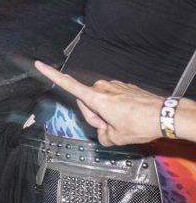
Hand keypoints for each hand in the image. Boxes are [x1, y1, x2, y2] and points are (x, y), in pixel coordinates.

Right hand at [33, 61, 163, 145]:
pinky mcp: (124, 87)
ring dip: (107, 113)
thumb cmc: (140, 123)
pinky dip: (118, 109)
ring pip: (102, 101)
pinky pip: (114, 98)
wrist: (164, 115)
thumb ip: (103, 136)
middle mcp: (102, 88)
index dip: (51, 74)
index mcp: (95, 98)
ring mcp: (114, 86)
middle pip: (87, 102)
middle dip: (96, 116)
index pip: (67, 84)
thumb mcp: (116, 138)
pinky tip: (130, 116)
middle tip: (110, 128)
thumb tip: (104, 134)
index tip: (38, 63)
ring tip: (123, 122)